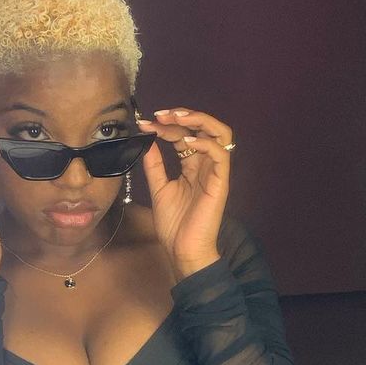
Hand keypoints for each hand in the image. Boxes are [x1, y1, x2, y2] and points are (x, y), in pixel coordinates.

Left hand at [136, 107, 232, 269]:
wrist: (182, 250)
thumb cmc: (174, 225)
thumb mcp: (158, 188)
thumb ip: (154, 165)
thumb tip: (145, 141)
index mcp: (192, 166)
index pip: (183, 134)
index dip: (165, 125)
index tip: (144, 123)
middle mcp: (205, 165)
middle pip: (204, 127)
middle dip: (184, 115)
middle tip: (161, 114)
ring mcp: (214, 172)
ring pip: (221, 134)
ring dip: (200, 121)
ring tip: (178, 119)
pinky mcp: (220, 182)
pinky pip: (220, 155)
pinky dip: (204, 143)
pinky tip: (185, 142)